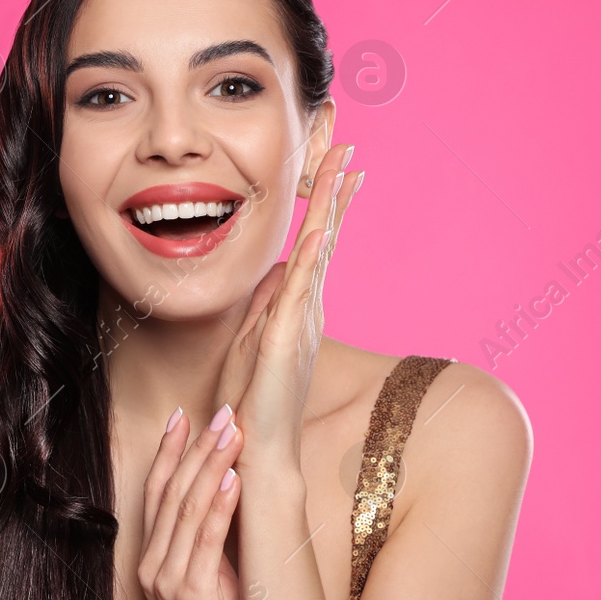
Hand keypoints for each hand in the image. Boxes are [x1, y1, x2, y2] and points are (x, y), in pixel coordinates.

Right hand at [137, 403, 251, 599]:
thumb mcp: (210, 584)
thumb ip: (208, 547)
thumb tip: (227, 499)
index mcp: (153, 560)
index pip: (157, 494)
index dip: (169, 452)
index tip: (183, 415)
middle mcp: (153, 566)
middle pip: (171, 493)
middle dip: (197, 448)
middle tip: (223, 410)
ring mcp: (169, 581)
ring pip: (187, 510)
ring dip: (211, 466)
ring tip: (231, 431)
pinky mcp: (192, 596)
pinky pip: (205, 542)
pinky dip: (219, 507)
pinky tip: (234, 479)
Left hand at [215, 144, 360, 473]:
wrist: (257, 451)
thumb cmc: (251, 403)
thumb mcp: (251, 338)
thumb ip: (266, 301)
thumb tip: (279, 265)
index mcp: (299, 307)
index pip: (319, 245)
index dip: (329, 205)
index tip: (342, 168)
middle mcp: (308, 309)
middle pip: (327, 237)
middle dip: (336, 191)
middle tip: (349, 149)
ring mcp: (301, 322)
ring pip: (319, 253)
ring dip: (329, 210)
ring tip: (342, 169)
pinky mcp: (286, 340)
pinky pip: (300, 291)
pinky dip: (311, 259)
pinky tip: (319, 230)